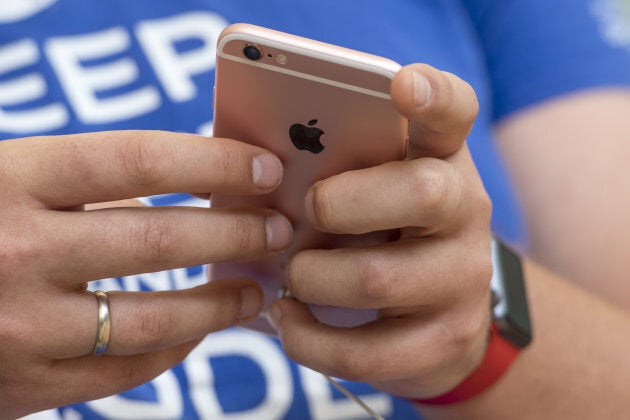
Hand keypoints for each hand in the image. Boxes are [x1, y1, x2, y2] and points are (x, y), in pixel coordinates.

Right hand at [0, 131, 291, 417]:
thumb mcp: (4, 180)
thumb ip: (82, 185)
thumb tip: (186, 194)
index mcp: (10, 179)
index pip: (139, 159)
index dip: (215, 162)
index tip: (265, 170)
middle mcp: (14, 249)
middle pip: (161, 239)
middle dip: (237, 234)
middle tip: (278, 230)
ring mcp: (18, 325)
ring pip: (156, 316)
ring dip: (221, 303)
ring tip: (256, 288)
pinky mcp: (23, 385)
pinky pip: (124, 368)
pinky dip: (173, 347)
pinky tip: (195, 331)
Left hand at [266, 64, 492, 398]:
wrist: (444, 317)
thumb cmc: (384, 234)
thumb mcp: (370, 189)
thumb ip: (333, 168)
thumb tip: (249, 169)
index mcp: (440, 159)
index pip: (454, 111)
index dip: (433, 94)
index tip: (402, 83)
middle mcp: (466, 211)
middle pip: (421, 191)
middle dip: (342, 202)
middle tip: (308, 211)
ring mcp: (464, 279)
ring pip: (378, 277)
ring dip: (312, 278)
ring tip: (291, 276)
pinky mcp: (446, 340)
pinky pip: (367, 351)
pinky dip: (310, 340)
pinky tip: (290, 322)